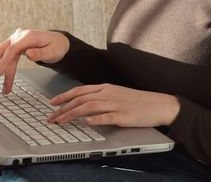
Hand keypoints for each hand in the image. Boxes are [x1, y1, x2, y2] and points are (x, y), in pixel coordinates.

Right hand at [0, 28, 69, 93]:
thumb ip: (41, 54)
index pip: (12, 49)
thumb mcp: (53, 52)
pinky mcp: (13, 44)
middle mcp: (19, 36)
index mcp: (28, 36)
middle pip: (1, 50)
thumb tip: (28, 54)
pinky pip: (2, 54)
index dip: (4, 62)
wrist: (57, 41)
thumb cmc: (56, 47)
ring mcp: (15, 39)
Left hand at [47, 84, 180, 126]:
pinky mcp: (124, 115)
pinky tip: (87, 122)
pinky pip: (108, 117)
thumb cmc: (138, 101)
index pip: (80, 91)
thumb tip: (85, 105)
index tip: (51, 102)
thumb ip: (101, 97)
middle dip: (63, 108)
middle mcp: (108, 93)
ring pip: (89, 107)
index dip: (64, 96)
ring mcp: (116, 104)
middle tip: (51, 117)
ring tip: (61, 121)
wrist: (159, 104)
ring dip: (73, 114)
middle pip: (80, 99)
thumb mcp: (117, 94)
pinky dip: (96, 119)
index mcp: (106, 87)